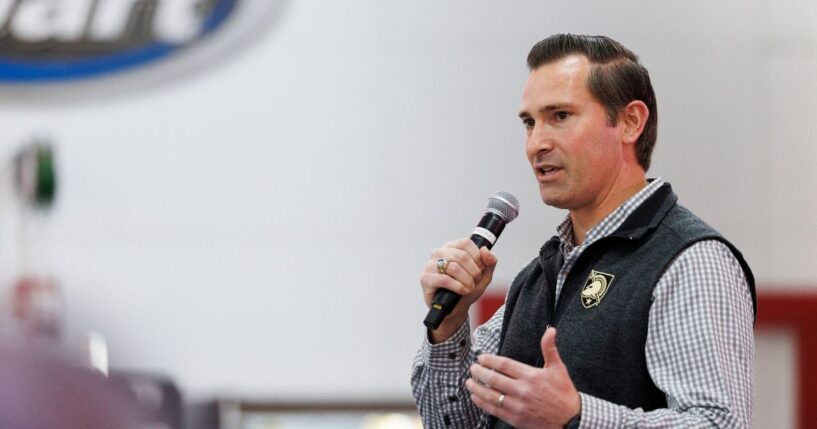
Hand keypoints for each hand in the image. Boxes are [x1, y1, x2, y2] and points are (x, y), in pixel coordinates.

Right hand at [419, 238, 497, 340]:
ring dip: (467, 280)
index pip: (465, 243)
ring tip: (469, 288)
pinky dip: (458, 286)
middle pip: (461, 255)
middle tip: (476, 280)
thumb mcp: (484, 275)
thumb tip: (485, 250)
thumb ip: (489, 261)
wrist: (456, 309)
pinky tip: (462, 291)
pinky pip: (444, 280)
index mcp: (451, 247)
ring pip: (453, 267)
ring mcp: (430, 265)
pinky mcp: (425, 279)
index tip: (480, 268)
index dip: (477, 256)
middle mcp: (439, 253)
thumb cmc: (467, 289)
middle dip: (474, 271)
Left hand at [465, 328, 580, 428]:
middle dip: (479, 372)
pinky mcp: (516, 419)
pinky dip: (482, 403)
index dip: (489, 360)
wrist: (571, 421)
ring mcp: (518, 406)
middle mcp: (522, 390)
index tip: (481, 358)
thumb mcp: (558, 369)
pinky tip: (476, 397)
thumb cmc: (564, 393)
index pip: (504, 364)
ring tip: (469, 382)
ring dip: (477, 388)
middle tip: (472, 368)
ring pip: (491, 395)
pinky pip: (494, 410)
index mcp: (531, 376)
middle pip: (494, 379)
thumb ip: (549, 349)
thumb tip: (550, 330)